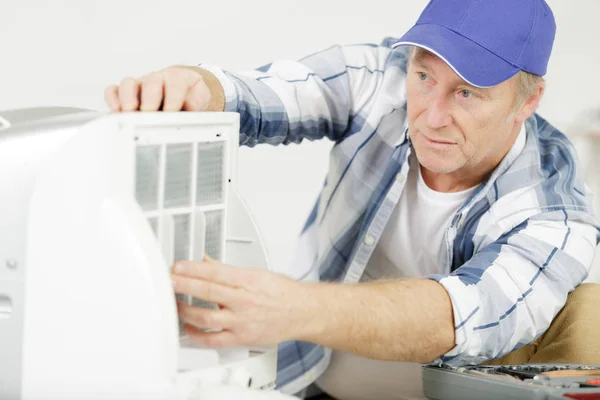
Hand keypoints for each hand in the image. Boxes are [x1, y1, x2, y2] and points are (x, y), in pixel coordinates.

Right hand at [104, 65, 223, 111]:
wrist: (185, 94)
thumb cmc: (190, 98)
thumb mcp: (200, 100)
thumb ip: (196, 104)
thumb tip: (188, 107)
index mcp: (178, 79)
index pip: (175, 82)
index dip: (173, 97)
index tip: (171, 112)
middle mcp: (157, 80)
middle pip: (151, 81)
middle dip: (150, 98)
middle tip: (150, 113)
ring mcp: (140, 86)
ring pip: (129, 83)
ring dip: (128, 98)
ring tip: (130, 112)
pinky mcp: (127, 94)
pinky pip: (114, 91)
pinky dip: (112, 100)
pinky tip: (116, 112)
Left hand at [171, 257, 314, 347]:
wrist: (303, 312)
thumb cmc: (283, 293)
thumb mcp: (258, 273)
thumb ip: (229, 269)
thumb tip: (207, 261)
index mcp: (248, 280)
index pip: (215, 272)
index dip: (193, 268)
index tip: (178, 266)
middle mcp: (244, 300)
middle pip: (208, 292)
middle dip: (184, 285)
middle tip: (168, 281)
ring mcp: (242, 320)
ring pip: (206, 317)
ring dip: (185, 310)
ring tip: (175, 304)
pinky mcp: (242, 337)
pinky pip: (214, 339)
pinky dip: (197, 335)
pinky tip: (189, 328)